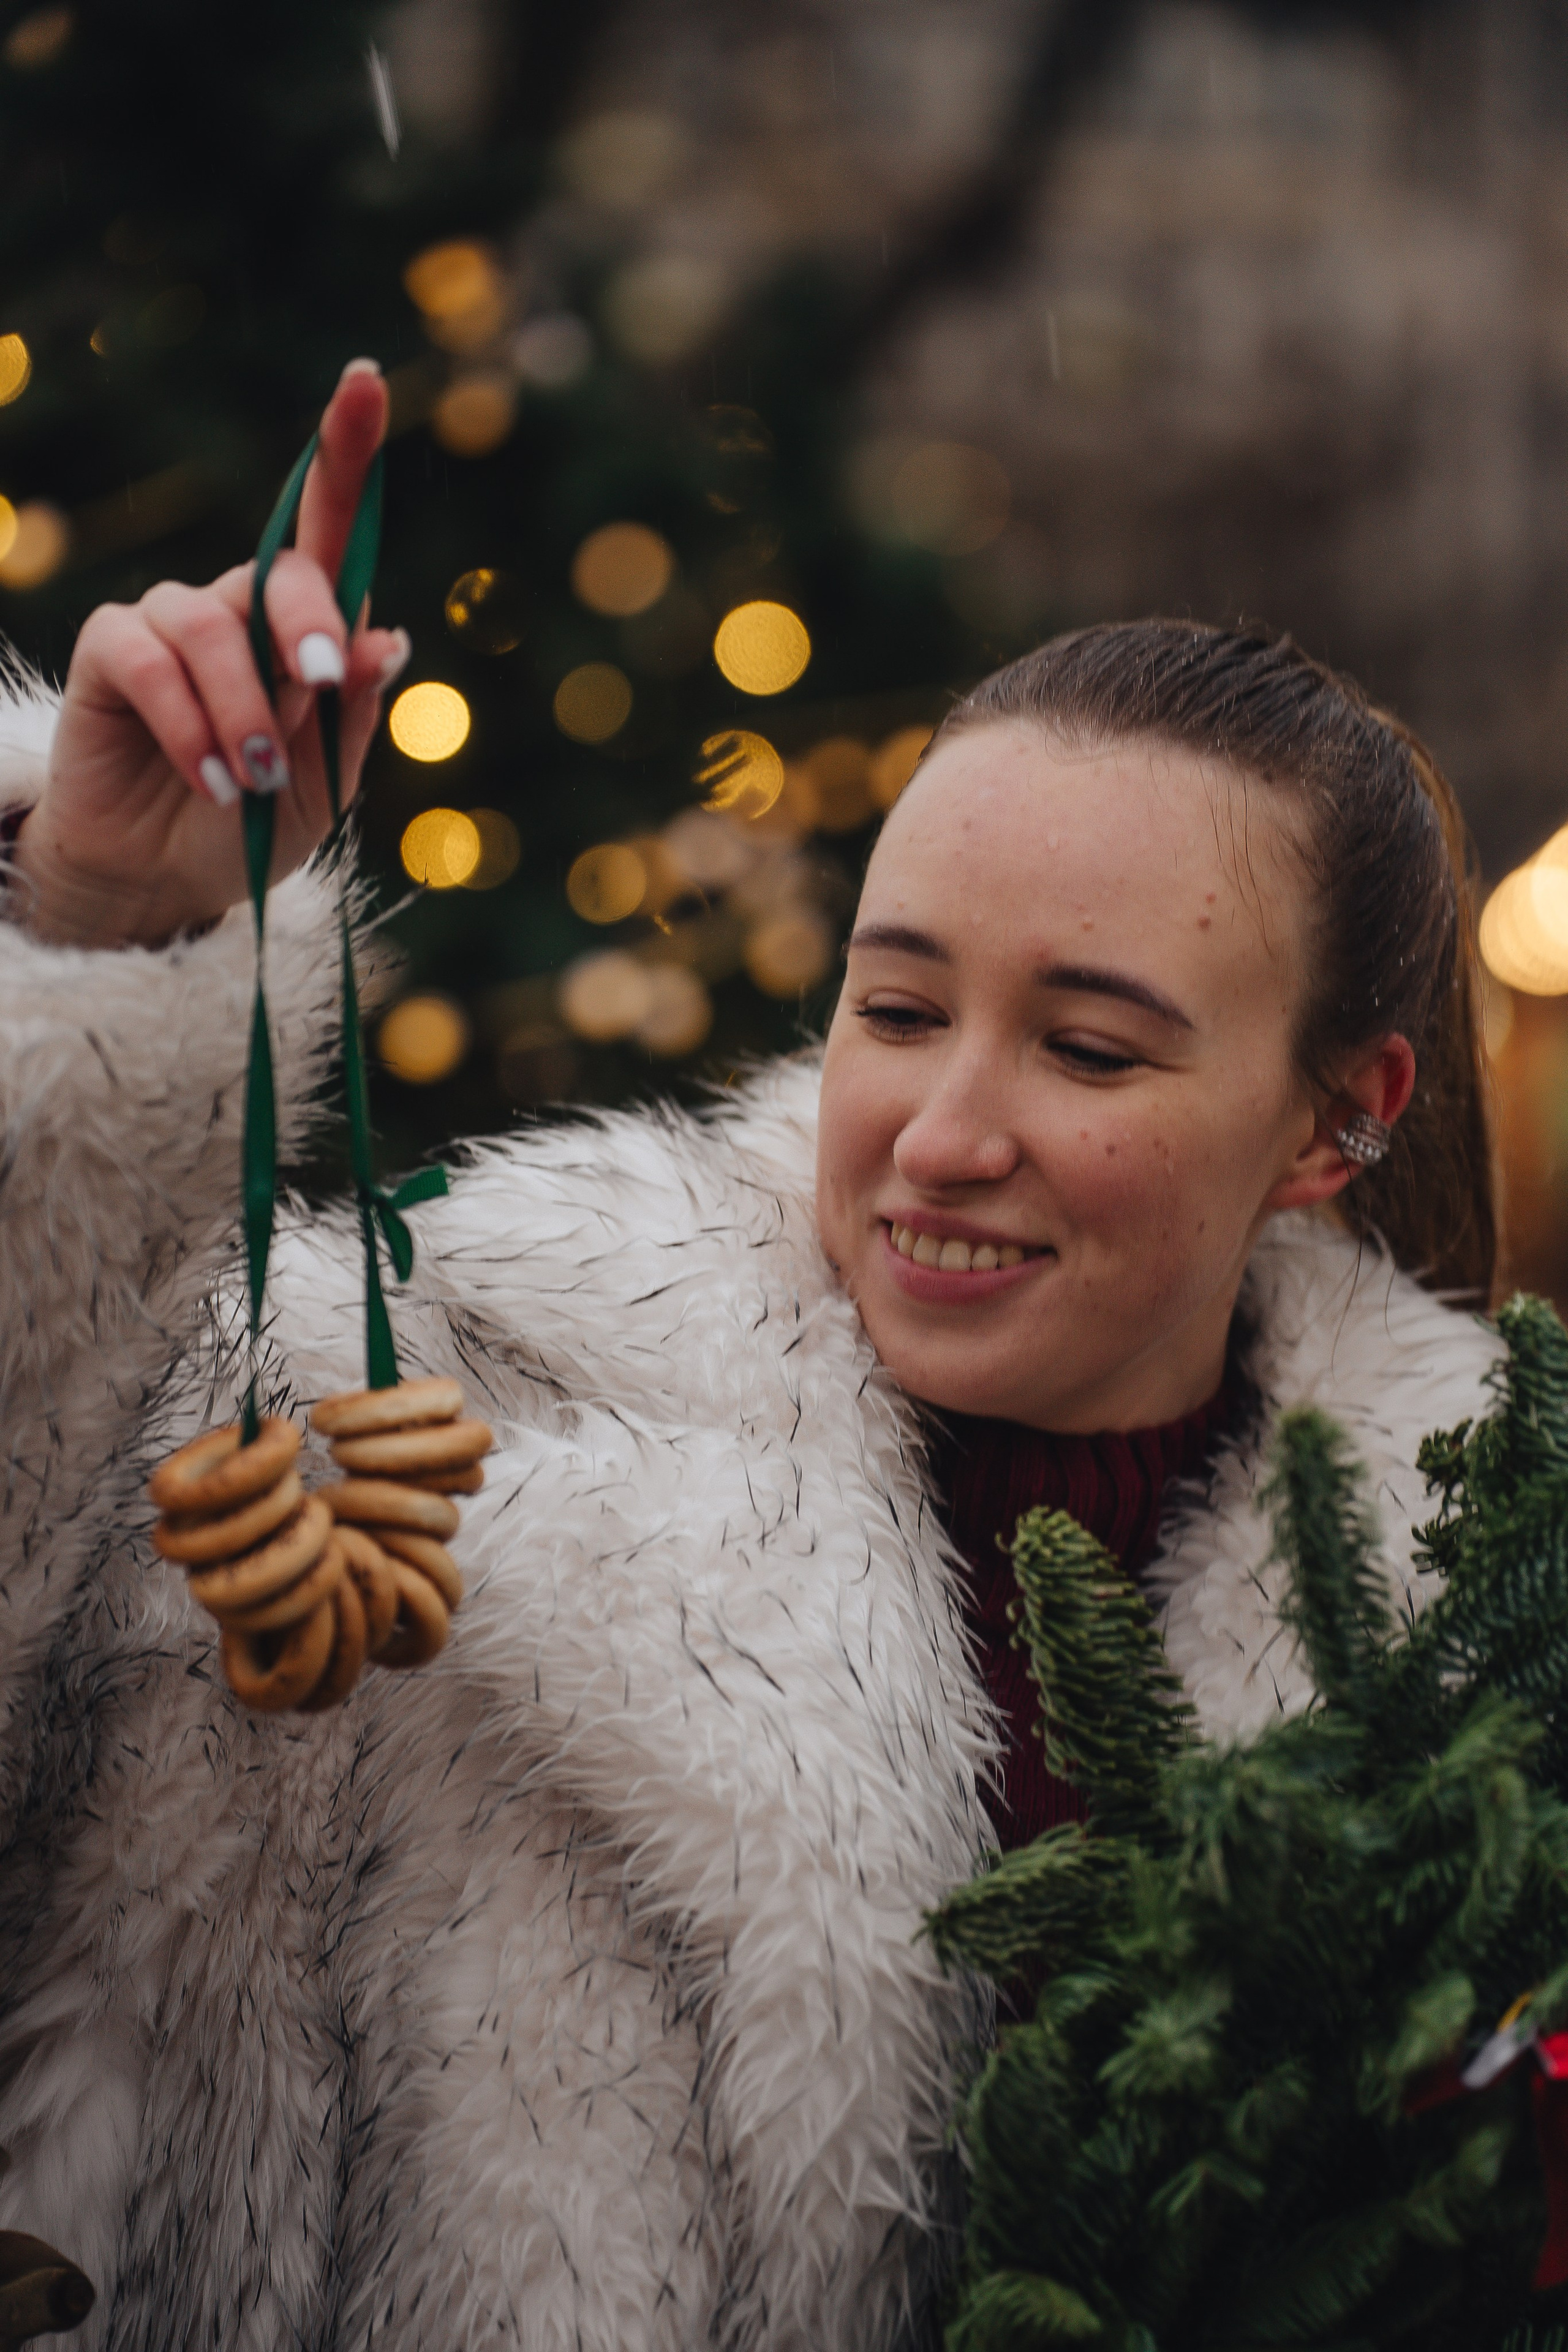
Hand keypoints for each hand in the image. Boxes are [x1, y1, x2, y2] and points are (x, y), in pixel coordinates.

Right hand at [12, 359, 408, 948]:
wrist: (166, 879)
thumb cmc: (254, 823)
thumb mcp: (323, 782)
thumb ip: (348, 712)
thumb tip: (385, 637)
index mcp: (301, 627)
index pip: (328, 530)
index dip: (344, 452)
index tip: (364, 380)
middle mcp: (237, 606)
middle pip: (281, 570)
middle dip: (307, 622)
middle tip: (318, 681)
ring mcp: (171, 623)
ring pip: (215, 628)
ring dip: (245, 710)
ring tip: (254, 782)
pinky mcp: (111, 650)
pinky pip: (151, 664)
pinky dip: (191, 726)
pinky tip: (212, 779)